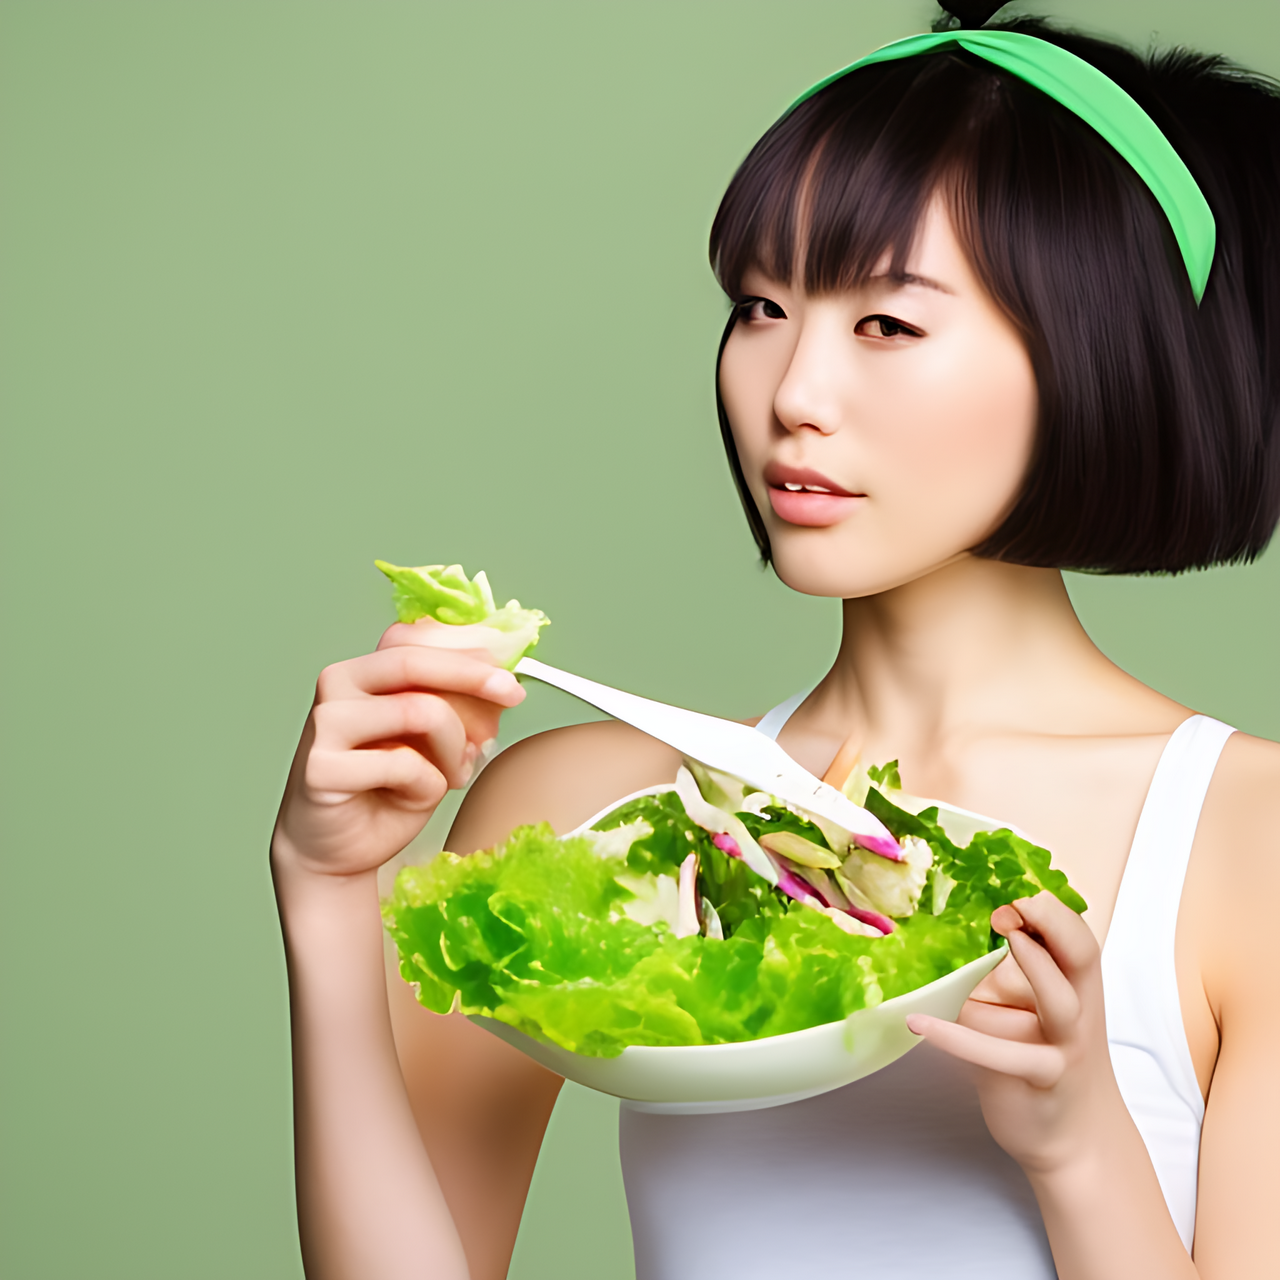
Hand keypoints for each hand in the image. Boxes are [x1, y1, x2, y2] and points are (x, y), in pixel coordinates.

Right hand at [272, 622, 525, 881]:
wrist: (338, 847)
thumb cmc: (386, 789)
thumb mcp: (428, 738)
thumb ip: (451, 702)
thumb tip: (502, 675)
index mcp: (362, 670)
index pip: (415, 640)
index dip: (467, 650)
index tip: (509, 671)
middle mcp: (337, 684)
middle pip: (414, 663)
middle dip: (473, 676)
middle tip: (512, 695)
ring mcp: (325, 723)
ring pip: (419, 711)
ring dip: (453, 747)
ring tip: (456, 774)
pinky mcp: (322, 767)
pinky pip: (404, 764)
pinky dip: (429, 785)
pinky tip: (417, 797)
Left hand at [905, 893, 1126, 1175]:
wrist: (1074, 1139)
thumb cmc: (1040, 1057)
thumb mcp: (1024, 1007)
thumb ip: (1000, 972)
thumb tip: (940, 929)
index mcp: (1074, 981)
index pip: (1073, 931)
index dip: (1047, 908)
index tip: (1009, 894)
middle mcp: (1079, 1007)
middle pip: (1082, 954)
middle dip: (1053, 921)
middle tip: (1014, 903)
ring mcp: (1065, 1045)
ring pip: (1060, 1001)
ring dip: (1036, 966)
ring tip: (1003, 936)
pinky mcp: (1040, 1079)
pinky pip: (1002, 1056)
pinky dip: (959, 1038)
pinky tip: (918, 1022)